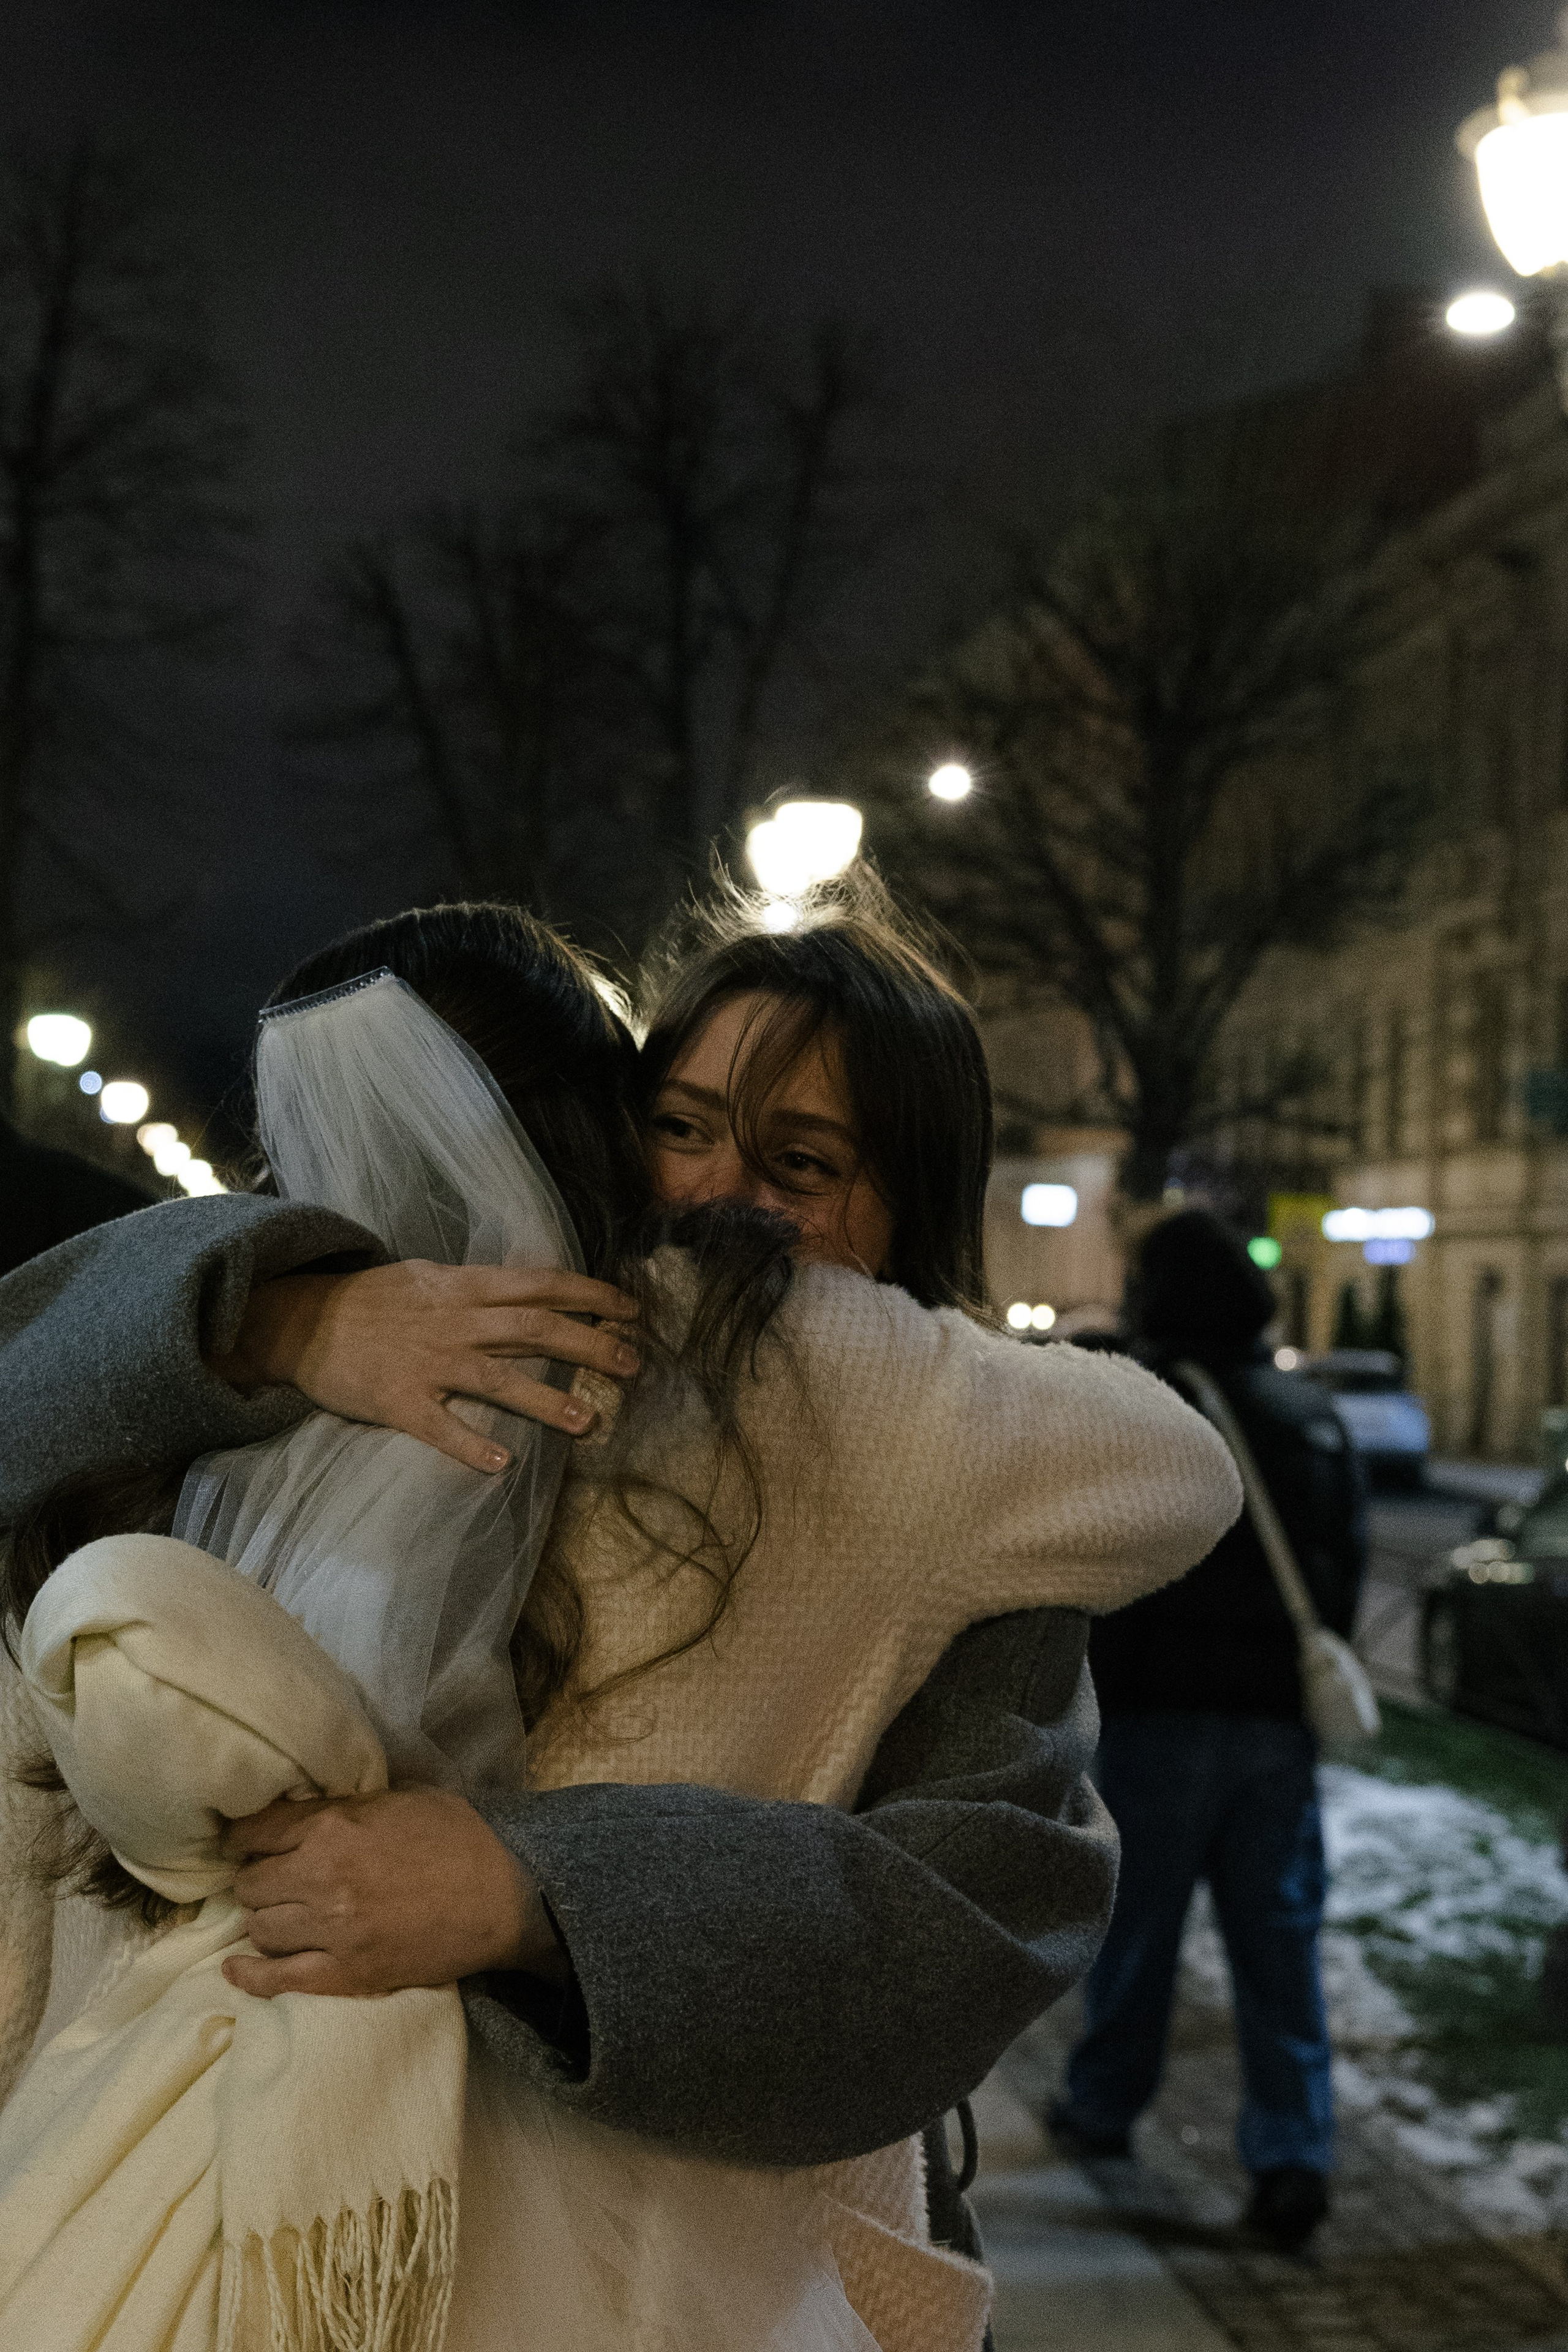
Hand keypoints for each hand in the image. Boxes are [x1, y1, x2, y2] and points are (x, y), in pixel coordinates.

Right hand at [211, 1259, 640, 1469]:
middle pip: (533, 1328)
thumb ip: (478, 1287)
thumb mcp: (428, 1276)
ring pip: (497, 1378)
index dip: (590, 1295)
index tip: (632, 1309)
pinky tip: (502, 1463)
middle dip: (589, 1344)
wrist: (298, 1320)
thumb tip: (533, 1291)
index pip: (540, 1284)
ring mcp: (425, 1362)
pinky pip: (439, 1426)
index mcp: (463, 1287)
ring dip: (547, 1400)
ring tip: (590, 1421)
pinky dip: (469, 1444)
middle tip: (634, 1363)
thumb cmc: (369, 1300)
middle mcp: (452, 1321)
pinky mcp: (397, 1401)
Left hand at [218, 1787, 566, 1998]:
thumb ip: (346, 1805)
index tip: (245, 1841)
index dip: (244, 1836)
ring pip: (260, 1928)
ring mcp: (333, 1931)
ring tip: (278, 1913)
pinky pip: (278, 1980)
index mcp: (335, 1826)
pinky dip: (250, 1976)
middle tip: (272, 1879)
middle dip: (257, 1878)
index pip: (257, 1831)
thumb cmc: (459, 1836)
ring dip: (263, 1919)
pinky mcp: (348, 1974)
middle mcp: (322, 1877)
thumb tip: (303, 1809)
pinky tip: (236, 1969)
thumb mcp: (400, 1798)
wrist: (505, 1895)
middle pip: (251, 1883)